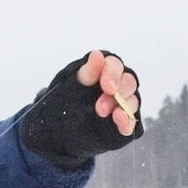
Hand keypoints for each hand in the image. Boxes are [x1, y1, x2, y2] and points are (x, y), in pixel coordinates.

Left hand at [18, 51, 147, 167]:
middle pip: (128, 82)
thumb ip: (86, 74)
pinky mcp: (122, 122)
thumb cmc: (62, 105)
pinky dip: (128, 123)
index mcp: (101, 71)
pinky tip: (122, 124)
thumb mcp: (71, 88)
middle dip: (119, 92)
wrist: (56, 133)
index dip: (112, 74)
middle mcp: (115, 85)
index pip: (114, 65)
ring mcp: (120, 104)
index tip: (107, 86)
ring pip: (131, 101)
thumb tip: (97, 54)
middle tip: (101, 107)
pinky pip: (131, 121)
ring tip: (115, 117)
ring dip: (124, 108)